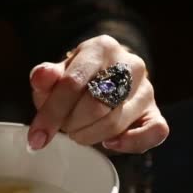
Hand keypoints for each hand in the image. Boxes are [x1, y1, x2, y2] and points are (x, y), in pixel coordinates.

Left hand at [27, 35, 168, 153]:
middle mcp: (130, 64)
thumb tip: (40, 77)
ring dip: (88, 135)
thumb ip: (44, 77)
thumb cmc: (73, 80)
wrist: (101, 80)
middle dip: (70, 123)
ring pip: (115, 123)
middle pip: (95, 105)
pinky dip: (128, 143)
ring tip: (78, 129)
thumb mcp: (54, 75)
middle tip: (63, 126)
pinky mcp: (155, 112)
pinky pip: (153, 133)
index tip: (36, 137)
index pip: (73, 83)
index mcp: (100, 48)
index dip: (51, 113)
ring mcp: (146, 88)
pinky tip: (109, 143)